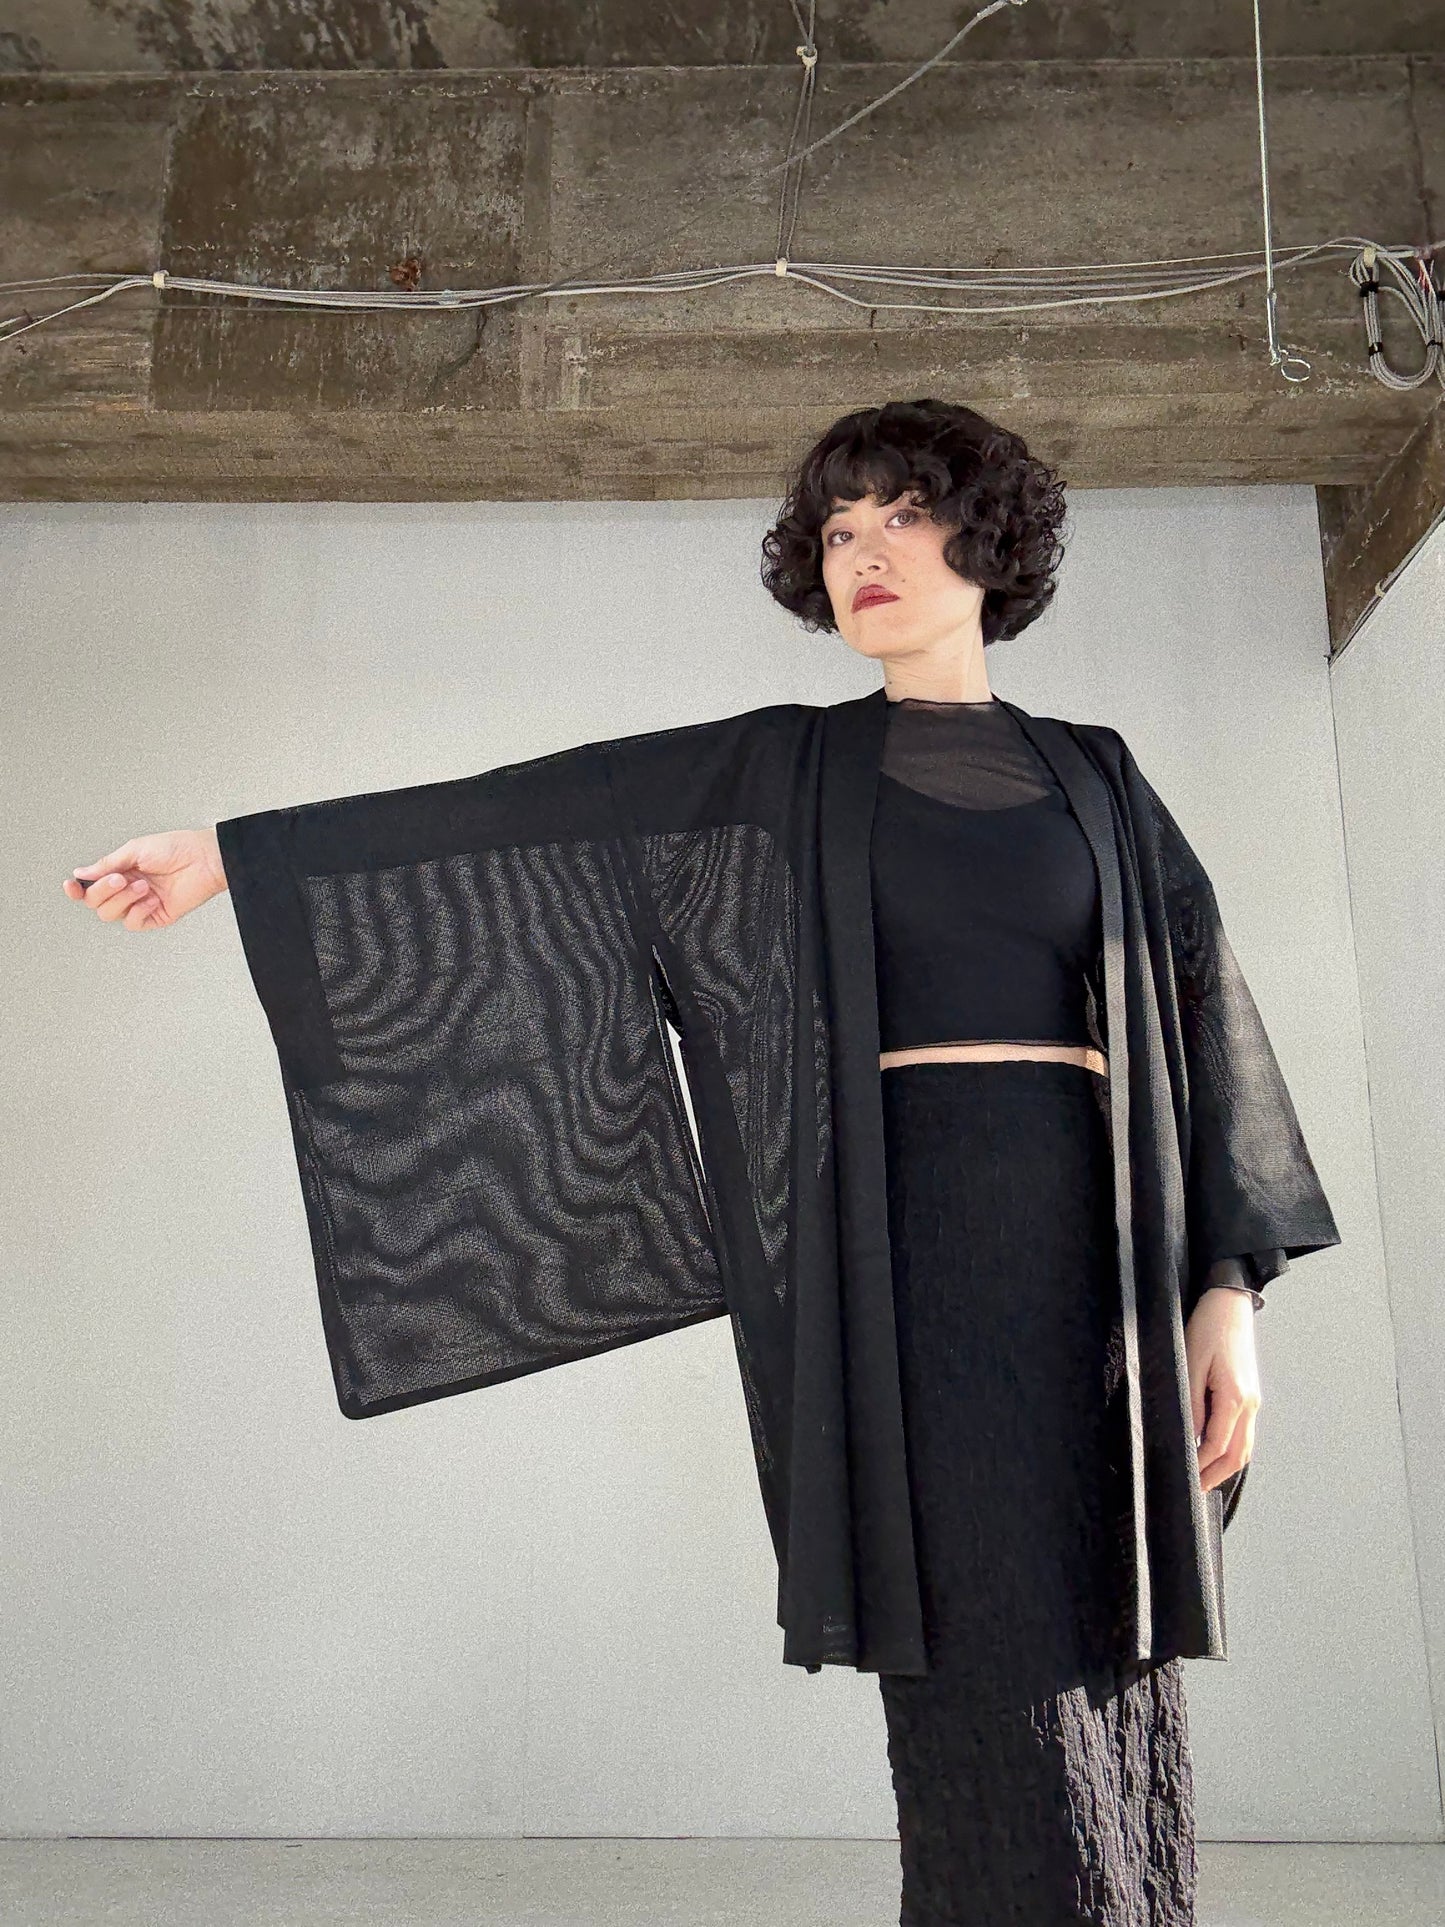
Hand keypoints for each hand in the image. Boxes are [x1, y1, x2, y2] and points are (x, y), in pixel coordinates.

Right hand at [62, 827, 227, 931]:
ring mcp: (141, 903)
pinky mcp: (156, 916)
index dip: (76, 889)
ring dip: (123, 899)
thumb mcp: (135, 850)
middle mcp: (127, 889)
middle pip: (96, 902)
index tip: (71, 885)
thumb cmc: (176, 848)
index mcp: (120, 871)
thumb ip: (107, 864)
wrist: (204, 859)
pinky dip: (139, 911)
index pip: (90, 887)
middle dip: (104, 890)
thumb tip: (81, 873)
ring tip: (144, 885)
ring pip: (111, 914)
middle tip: (121, 877)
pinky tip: (152, 899)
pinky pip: (133, 923)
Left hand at [1184, 1286, 1261, 1494]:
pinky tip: (1214, 1453)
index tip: (1182, 1479)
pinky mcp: (1250, 1396)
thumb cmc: (1206, 1330)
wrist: (1229, 1305)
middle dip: (1215, 1475)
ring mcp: (1254, 1402)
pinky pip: (1244, 1433)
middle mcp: (1250, 1405)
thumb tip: (1188, 1438)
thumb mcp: (1190, 1365)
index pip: (1217, 1446)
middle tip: (1193, 1489)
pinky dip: (1232, 1450)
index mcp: (1235, 1398)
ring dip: (1225, 1466)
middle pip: (1237, 1454)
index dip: (1199, 1466)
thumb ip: (1191, 1405)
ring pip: (1245, 1447)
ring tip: (1202, 1478)